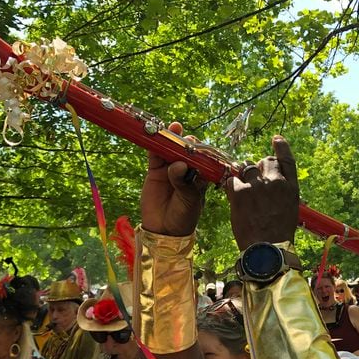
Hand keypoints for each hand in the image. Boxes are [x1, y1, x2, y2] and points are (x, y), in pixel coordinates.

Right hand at [141, 122, 207, 236]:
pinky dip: (154, 146)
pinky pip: (155, 156)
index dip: (201, 150)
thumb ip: (184, 183)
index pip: (203, 159)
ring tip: (174, 128)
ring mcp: (170, 169)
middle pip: (187, 151)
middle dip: (187, 142)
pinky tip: (155, 136)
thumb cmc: (183, 217)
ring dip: (172, 138)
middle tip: (186, 140)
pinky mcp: (155, 172)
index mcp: (201, 176)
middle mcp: (187, 170)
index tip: (199, 147)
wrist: (163, 230)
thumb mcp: (189, 201)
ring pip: (171, 150)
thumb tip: (178, 164)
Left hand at [224, 136, 298, 249]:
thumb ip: (281, 194)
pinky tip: (234, 197)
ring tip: (243, 190)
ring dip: (243, 175)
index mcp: (291, 188)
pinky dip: (231, 186)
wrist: (266, 250)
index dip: (281, 147)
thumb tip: (273, 187)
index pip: (287, 160)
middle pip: (264, 162)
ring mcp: (257, 186)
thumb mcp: (289, 211)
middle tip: (253, 181)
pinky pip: (231, 180)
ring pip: (246, 167)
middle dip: (258, 168)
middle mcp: (275, 182)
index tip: (276, 139)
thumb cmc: (278, 236)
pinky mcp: (240, 192)